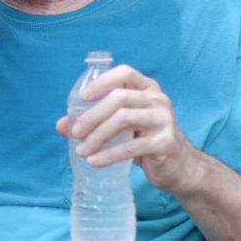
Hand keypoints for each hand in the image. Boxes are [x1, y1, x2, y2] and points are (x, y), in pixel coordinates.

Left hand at [53, 65, 203, 194]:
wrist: (179, 167)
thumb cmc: (146, 142)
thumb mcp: (122, 128)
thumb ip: (95, 122)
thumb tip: (60, 125)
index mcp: (148, 89)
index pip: (125, 73)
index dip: (102, 81)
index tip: (83, 96)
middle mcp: (158, 100)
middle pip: (119, 98)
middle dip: (92, 115)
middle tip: (76, 132)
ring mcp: (164, 120)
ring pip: (124, 118)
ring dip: (98, 135)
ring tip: (81, 150)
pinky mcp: (166, 143)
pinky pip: (131, 147)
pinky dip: (109, 154)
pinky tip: (94, 161)